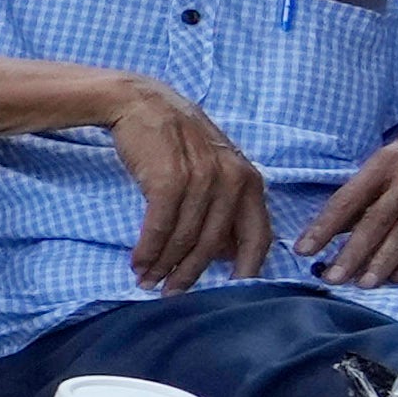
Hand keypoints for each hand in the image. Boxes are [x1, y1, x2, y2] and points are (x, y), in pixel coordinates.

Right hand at [109, 80, 273, 292]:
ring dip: (163, 266)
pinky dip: (147, 250)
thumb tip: (229, 253)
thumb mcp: (214, 167)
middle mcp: (230, 180)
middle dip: (191, 274)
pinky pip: (159, 227)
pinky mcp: (168, 180)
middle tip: (172, 293)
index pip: (258, 235)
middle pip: (214, 244)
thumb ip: (226, 205)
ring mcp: (201, 179)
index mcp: (248, 180)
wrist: (142, 103)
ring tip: (147, 280)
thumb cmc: (177, 140)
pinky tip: (138, 262)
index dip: (249, 270)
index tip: (233, 294)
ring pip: (185, 239)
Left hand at [307, 89, 397, 286]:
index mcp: (388, 160)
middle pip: (374, 223)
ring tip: (364, 284)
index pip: (349, 198)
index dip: (325, 226)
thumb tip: (351, 212)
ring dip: (382, 262)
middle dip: (351, 254)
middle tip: (332, 278)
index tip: (305, 248)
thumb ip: (379, 177)